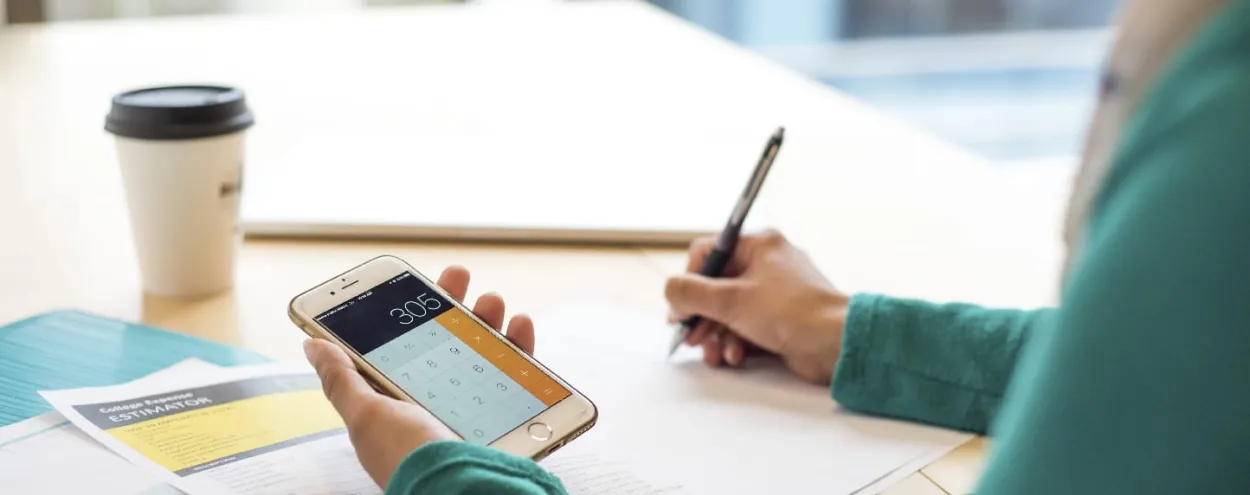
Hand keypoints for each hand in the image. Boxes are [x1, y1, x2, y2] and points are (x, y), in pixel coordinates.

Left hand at [304, 265, 535, 488]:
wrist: (463, 491)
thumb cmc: (409, 459)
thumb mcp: (366, 416)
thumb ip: (342, 380)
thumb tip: (311, 344)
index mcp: (400, 406)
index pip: (403, 350)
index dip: (409, 316)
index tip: (415, 286)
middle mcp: (438, 406)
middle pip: (448, 344)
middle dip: (453, 306)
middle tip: (458, 276)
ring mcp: (477, 411)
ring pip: (485, 353)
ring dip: (488, 319)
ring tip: (491, 300)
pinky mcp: (512, 417)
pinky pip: (520, 374)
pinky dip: (522, 346)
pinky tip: (521, 324)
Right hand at [665, 230, 848, 383]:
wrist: (838, 343)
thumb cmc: (793, 313)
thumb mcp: (730, 300)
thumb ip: (690, 293)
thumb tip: (671, 291)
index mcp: (759, 245)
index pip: (708, 253)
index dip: (690, 281)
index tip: (681, 306)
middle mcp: (768, 264)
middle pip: (716, 286)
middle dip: (701, 315)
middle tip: (690, 336)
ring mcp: (776, 293)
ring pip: (730, 310)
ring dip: (716, 334)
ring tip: (714, 354)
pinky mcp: (782, 318)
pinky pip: (748, 325)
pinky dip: (736, 341)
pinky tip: (735, 357)